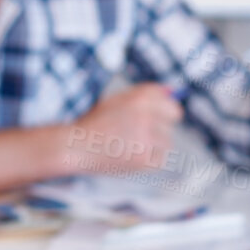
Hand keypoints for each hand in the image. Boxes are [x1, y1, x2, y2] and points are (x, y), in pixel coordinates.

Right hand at [67, 83, 183, 172]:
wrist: (76, 147)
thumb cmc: (95, 123)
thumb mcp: (117, 100)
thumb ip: (144, 93)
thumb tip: (172, 90)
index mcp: (139, 97)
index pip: (169, 98)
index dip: (161, 108)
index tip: (153, 115)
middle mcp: (145, 114)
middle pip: (174, 116)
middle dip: (161, 123)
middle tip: (141, 131)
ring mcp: (146, 136)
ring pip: (167, 139)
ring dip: (154, 143)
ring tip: (130, 145)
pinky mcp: (145, 158)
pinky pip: (161, 157)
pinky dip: (149, 159)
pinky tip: (131, 156)